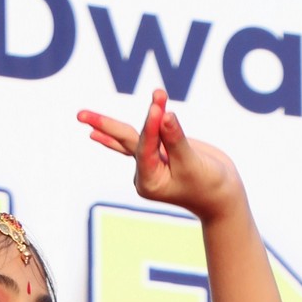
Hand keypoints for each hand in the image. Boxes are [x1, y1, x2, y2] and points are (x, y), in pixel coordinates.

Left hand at [79, 88, 244, 224]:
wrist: (221, 197)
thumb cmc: (210, 185)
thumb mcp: (193, 163)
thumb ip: (176, 139)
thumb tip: (164, 114)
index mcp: (149, 181)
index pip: (145, 147)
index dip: (151, 125)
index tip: (159, 105)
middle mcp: (144, 173)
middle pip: (123, 143)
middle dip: (104, 126)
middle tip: (79, 114)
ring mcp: (149, 163)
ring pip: (129, 137)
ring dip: (113, 123)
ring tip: (82, 116)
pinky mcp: (157, 153)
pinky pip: (139, 138)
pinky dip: (123, 130)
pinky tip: (97, 132)